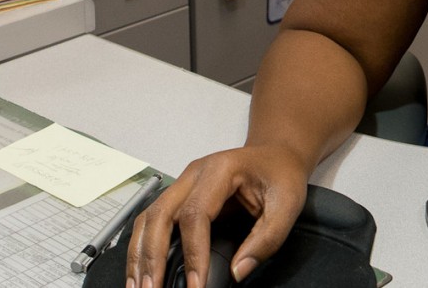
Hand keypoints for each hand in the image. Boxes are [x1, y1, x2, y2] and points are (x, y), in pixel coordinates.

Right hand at [125, 144, 309, 287]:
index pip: (196, 214)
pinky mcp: (179, 196)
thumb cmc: (281, 173)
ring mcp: (183, 184)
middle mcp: (194, 174)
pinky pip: (152, 220)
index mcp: (221, 170)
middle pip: (160, 215)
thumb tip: (238, 272)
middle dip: (152, 256)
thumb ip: (267, 239)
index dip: (194, 252)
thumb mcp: (288, 204)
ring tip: (139, 286)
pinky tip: (141, 271)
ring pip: (148, 218)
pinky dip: (143, 247)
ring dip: (140, 254)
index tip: (195, 284)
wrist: (276, 153)